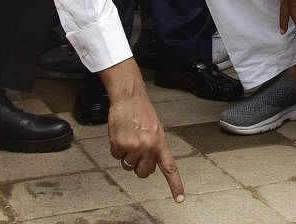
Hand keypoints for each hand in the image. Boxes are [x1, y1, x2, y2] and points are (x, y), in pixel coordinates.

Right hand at [103, 61, 184, 202]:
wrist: (129, 97)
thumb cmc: (141, 111)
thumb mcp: (156, 130)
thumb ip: (155, 148)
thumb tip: (150, 165)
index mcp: (160, 143)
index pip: (170, 168)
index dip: (175, 185)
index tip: (180, 199)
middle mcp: (148, 147)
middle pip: (143, 173)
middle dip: (139, 165)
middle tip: (137, 149)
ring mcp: (134, 147)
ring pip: (127, 165)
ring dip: (126, 154)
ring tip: (129, 136)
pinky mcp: (119, 144)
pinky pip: (116, 156)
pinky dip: (116, 147)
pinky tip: (120, 134)